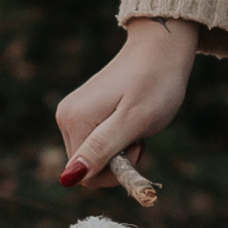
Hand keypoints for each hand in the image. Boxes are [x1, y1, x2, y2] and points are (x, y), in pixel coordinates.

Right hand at [59, 19, 199, 186]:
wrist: (160, 49)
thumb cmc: (154, 83)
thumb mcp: (134, 120)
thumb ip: (101, 148)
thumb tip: (68, 178)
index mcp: (74, 121)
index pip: (85, 177)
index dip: (116, 171)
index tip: (137, 146)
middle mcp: (66, 116)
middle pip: (87, 166)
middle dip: (117, 160)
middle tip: (138, 134)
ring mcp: (73, 111)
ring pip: (93, 155)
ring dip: (118, 148)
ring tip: (135, 122)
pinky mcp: (83, 108)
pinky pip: (96, 140)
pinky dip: (117, 137)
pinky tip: (129, 116)